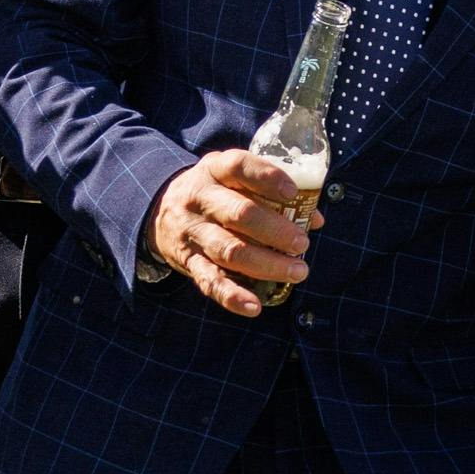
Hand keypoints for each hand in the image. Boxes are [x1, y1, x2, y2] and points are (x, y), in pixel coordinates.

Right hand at [147, 147, 317, 315]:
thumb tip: (314, 219)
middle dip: (275, 231)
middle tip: (302, 243)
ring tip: (297, 271)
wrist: (160, 210)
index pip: (239, 166)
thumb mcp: (233, 179)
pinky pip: (209, 281)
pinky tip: (254, 306)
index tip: (293, 193)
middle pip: (239, 214)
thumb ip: (272, 194)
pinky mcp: (187, 261)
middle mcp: (200, 199)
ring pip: (229, 250)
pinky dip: (232, 296)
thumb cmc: (213, 192)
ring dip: (267, 264)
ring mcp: (192, 231)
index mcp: (215, 170)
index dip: (267, 178)